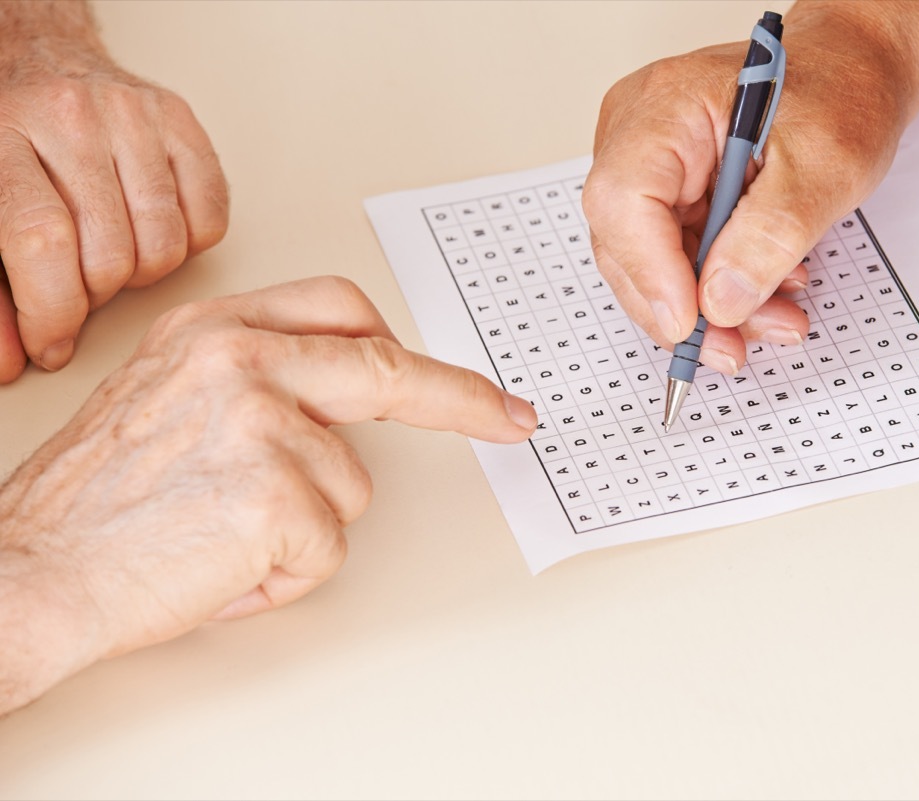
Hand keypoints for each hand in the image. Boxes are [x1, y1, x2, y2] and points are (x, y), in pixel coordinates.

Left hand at [0, 2, 228, 382]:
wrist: (37, 56)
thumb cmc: (7, 140)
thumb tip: (10, 362)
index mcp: (1, 139)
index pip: (40, 242)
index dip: (52, 311)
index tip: (52, 344)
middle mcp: (69, 117)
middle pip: (110, 253)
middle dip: (97, 295)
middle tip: (80, 286)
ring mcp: (131, 116)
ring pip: (165, 244)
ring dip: (142, 273)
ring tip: (115, 255)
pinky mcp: (180, 121)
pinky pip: (209, 219)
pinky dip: (188, 244)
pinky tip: (152, 229)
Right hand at [0, 276, 536, 712]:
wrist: (32, 573)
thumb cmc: (96, 503)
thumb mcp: (168, 397)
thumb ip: (256, 377)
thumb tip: (346, 392)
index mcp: (216, 330)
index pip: (344, 312)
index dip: (408, 346)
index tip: (459, 375)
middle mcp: (242, 360)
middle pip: (391, 370)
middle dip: (464, 399)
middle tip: (509, 418)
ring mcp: (263, 423)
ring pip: (352, 487)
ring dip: (308, 526)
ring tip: (227, 536)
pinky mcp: (276, 494)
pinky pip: (328, 548)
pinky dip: (287, 573)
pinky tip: (225, 565)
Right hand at [582, 1, 918, 372]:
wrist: (857, 69)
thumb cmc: (841, 90)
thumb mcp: (824, 165)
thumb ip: (769, 236)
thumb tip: (719, 302)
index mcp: (666, 106)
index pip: (625, 200)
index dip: (651, 273)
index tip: (692, 324)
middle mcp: (641, 134)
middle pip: (626, 243)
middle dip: (682, 307)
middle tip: (732, 348)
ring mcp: (651, 167)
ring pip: (650, 263)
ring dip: (708, 309)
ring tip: (772, 321)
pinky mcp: (670, 195)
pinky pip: (676, 258)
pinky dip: (718, 289)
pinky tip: (764, 296)